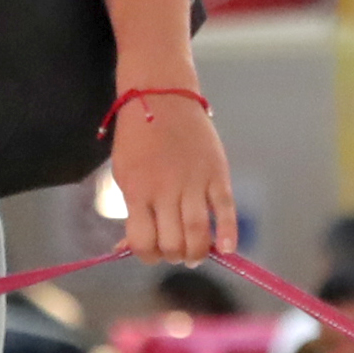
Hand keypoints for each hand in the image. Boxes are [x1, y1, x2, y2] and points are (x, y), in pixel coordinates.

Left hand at [110, 92, 237, 263]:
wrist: (161, 97)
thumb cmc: (138, 138)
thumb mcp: (124, 174)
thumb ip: (131, 210)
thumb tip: (126, 247)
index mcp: (138, 191)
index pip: (143, 242)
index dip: (147, 256)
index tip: (152, 252)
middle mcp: (166, 190)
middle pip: (173, 243)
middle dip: (173, 255)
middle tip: (175, 250)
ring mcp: (194, 182)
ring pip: (199, 233)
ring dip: (198, 252)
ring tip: (196, 254)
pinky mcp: (217, 173)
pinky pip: (226, 210)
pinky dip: (229, 233)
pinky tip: (227, 248)